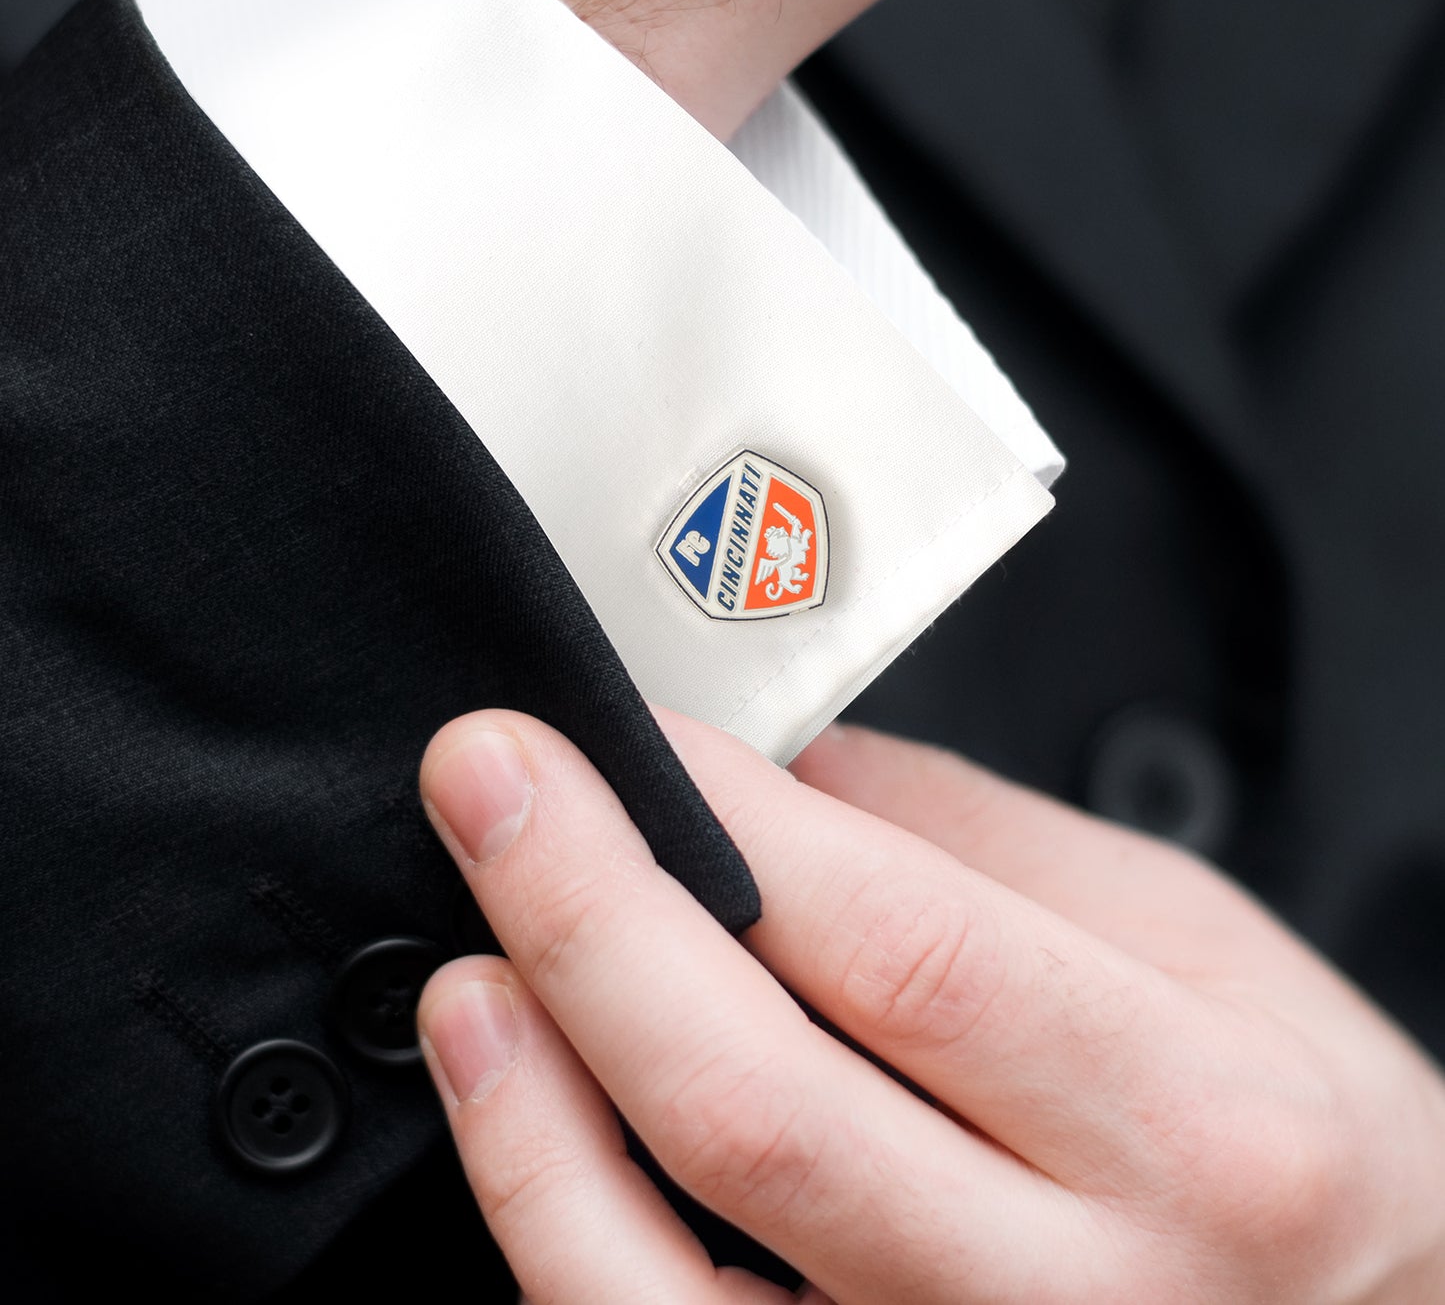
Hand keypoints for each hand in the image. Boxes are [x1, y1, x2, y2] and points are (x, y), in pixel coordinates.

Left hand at [415, 708, 1444, 1301]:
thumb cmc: (1283, 1125)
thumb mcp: (1186, 936)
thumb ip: (969, 843)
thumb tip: (769, 771)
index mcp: (1197, 1126)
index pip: (904, 954)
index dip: (728, 830)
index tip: (625, 732)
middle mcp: (1085, 1301)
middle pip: (762, 1112)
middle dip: (588, 917)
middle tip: (491, 782)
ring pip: (670, 1290)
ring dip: (529, 1109)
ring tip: (469, 959)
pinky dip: (554, 1232)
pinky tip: (514, 1113)